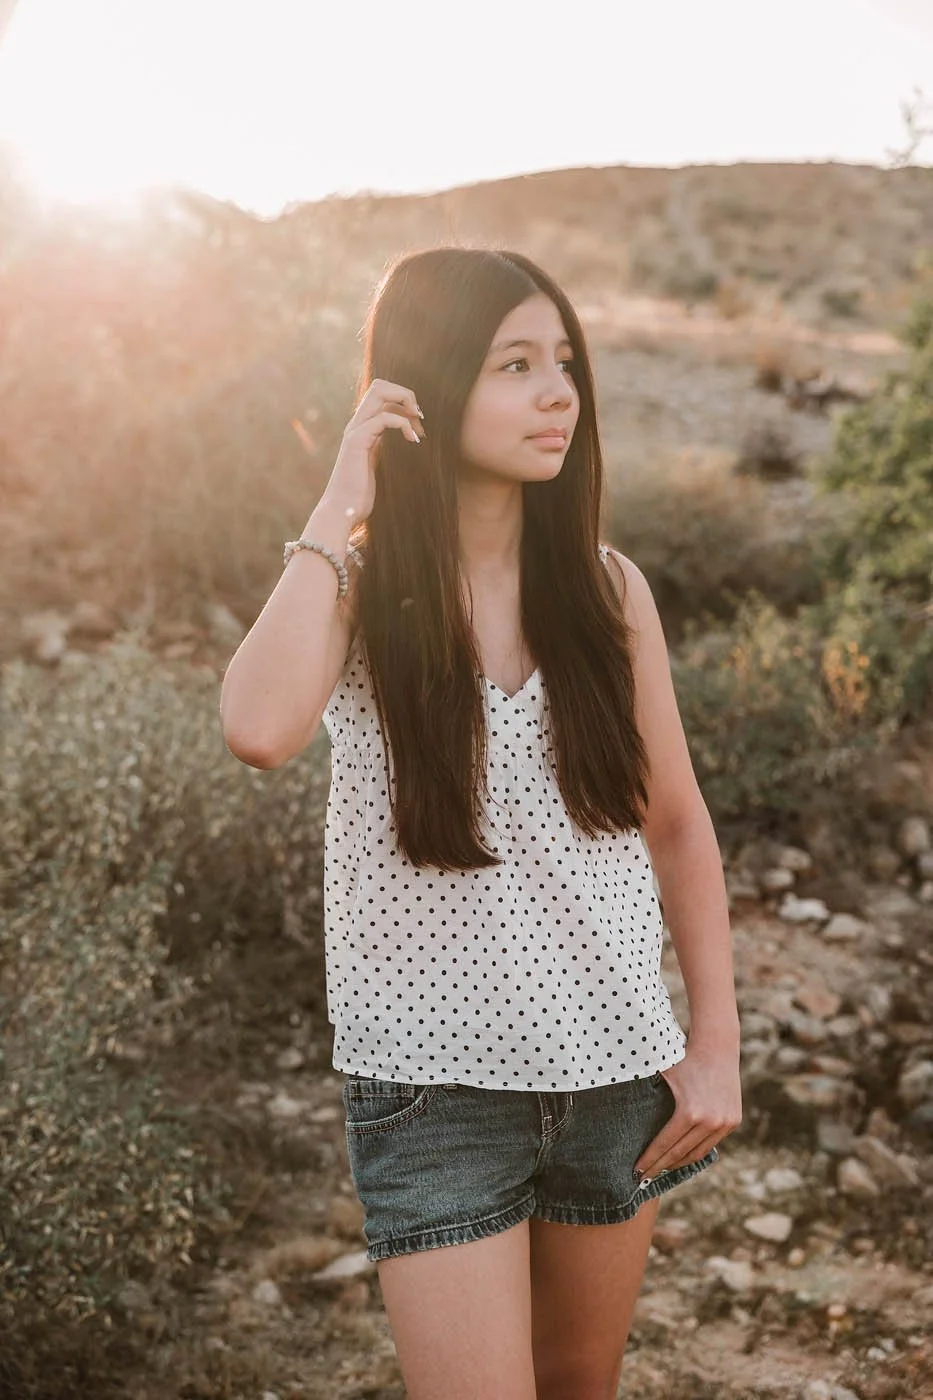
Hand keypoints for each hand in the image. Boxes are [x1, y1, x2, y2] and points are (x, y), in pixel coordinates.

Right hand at [324, 377, 423, 523]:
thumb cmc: (360, 496)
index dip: (403, 400)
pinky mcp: (356, 442)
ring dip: (406, 403)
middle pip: (379, 385)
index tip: (419, 423)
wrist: (341, 512)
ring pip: (379, 392)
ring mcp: (355, 431)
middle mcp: (357, 424)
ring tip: (418, 428)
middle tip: (419, 418)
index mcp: (363, 428)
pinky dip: (403, 425)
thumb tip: (407, 446)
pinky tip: (413, 441)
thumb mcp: (377, 468)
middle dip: (405, 394)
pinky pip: (384, 418)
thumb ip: (384, 452)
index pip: (381, 395)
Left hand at [633, 1043, 741, 1180]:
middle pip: (680, 1154)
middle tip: (645, 1176)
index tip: (637, 1171)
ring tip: (662, 1166)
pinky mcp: (733, 1121)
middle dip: (660, 1166)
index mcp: (689, 1112)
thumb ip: (646, 1094)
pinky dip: (695, 1151)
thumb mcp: (663, 1075)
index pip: (665, 1145)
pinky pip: (711, 1143)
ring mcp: (724, 1123)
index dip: (650, 1160)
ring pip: (697, 1153)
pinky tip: (682, 1154)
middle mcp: (709, 1122)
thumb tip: (618, 1110)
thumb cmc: (684, 1058)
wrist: (717, 1046)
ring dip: (679, 1162)